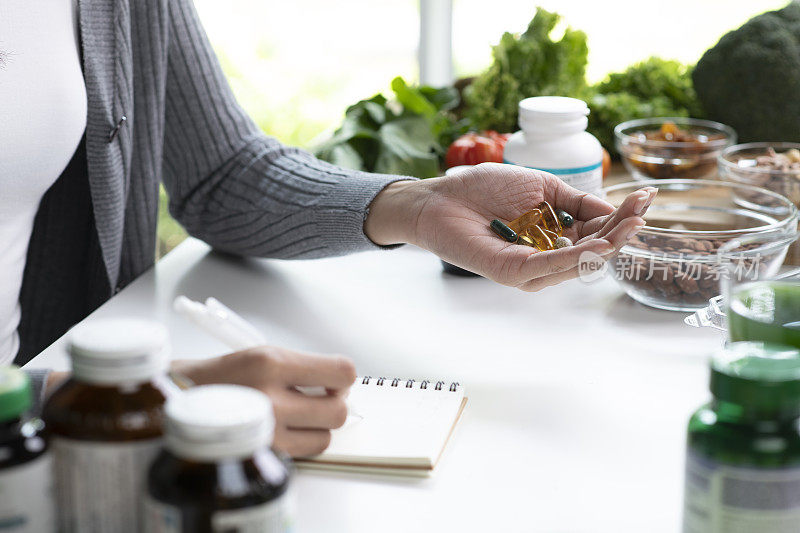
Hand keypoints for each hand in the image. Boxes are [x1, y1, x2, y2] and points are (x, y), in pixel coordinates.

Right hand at [173, 347, 356, 456]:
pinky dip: (302, 443)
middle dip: (334, 404)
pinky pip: (305, 452)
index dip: (344, 378)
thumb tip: (342, 384)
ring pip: (325, 436)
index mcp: (270, 362)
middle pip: (338, 410)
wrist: (176, 403)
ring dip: (318, 427)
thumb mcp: (262, 355)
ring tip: (298, 415)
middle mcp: (269, 398)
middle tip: (320, 398)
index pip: (341, 372)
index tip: (335, 379)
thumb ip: (304, 368)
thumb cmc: (221, 377)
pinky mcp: (261, 455)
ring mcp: (265, 431)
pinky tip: (286, 430)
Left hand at [365, 163, 655, 290]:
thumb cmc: (483, 188)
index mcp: (555, 235)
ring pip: (577, 263)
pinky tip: (597, 243)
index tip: (646, 197)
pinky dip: (573, 256)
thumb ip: (574, 199)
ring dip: (606, 244)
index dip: (622, 217)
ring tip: (629, 225)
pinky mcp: (512, 272)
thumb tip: (610, 207)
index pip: (597, 231)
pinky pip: (548, 268)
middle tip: (642, 211)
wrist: (440, 197)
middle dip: (621, 231)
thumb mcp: (540, 186)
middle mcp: (546, 256)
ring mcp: (530, 267)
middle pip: (593, 250)